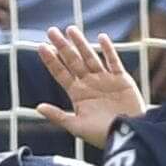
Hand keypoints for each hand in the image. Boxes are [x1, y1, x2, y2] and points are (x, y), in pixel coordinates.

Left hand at [34, 25, 145, 151]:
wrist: (128, 136)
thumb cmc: (101, 135)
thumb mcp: (77, 126)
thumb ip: (58, 116)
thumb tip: (38, 107)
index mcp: (77, 94)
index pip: (60, 73)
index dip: (51, 60)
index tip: (41, 46)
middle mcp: (89, 83)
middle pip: (73, 61)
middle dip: (62, 46)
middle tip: (51, 31)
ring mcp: (105, 80)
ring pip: (91, 57)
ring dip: (81, 43)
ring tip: (71, 29)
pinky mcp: (121, 79)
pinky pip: (114, 61)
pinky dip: (108, 50)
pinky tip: (101, 37)